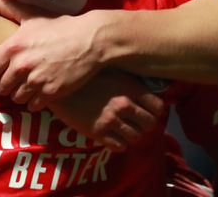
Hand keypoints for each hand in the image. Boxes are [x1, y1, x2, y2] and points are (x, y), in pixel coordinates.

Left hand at [0, 0, 105, 108]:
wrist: (90, 40)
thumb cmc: (59, 26)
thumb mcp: (30, 14)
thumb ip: (2, 6)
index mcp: (13, 47)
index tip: (2, 70)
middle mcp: (21, 65)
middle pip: (1, 88)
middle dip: (8, 84)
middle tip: (18, 78)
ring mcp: (36, 81)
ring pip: (16, 98)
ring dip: (21, 93)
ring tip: (31, 84)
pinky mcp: (51, 93)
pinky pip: (33, 106)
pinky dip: (36, 101)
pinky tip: (42, 90)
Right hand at [46, 68, 165, 151]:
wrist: (59, 85)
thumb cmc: (86, 73)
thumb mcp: (112, 70)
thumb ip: (130, 79)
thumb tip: (149, 83)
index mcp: (130, 87)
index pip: (158, 107)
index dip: (156, 110)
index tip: (151, 111)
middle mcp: (124, 104)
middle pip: (150, 124)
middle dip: (146, 124)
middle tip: (139, 122)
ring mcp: (111, 119)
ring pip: (136, 137)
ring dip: (132, 134)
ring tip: (126, 129)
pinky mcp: (98, 132)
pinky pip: (119, 146)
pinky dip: (120, 143)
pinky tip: (114, 136)